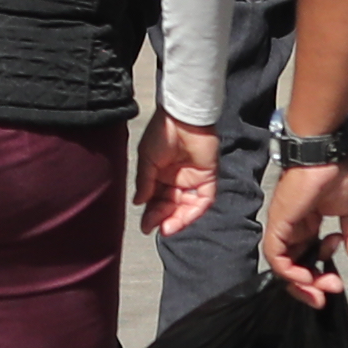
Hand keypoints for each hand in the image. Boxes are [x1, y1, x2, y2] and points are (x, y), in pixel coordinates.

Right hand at [136, 114, 221, 236]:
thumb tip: (138, 203)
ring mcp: (192, 179)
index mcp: (159, 174)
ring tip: (169, 227)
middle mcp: (176, 179)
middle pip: (171, 205)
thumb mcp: (146, 159)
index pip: (155, 199)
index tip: (145, 227)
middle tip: (157, 228)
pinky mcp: (208, 177)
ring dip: (179, 218)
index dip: (151, 213)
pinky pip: (204, 199)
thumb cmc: (161, 133)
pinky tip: (183, 217)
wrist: (183, 118)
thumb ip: (144, 182)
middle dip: (164, 218)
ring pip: (187, 205)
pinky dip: (195, 210)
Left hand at [258, 152, 347, 303]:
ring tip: (324, 288)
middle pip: (294, 266)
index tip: (337, 284)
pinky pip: (275, 255)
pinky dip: (289, 271)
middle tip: (330, 292)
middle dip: (312, 285)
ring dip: (303, 282)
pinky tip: (308, 277)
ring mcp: (283, 225)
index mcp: (308, 223)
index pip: (307, 257)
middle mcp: (293, 227)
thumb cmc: (336, 172)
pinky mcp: (278, 223)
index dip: (319, 275)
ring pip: (283, 265)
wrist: (326, 154)